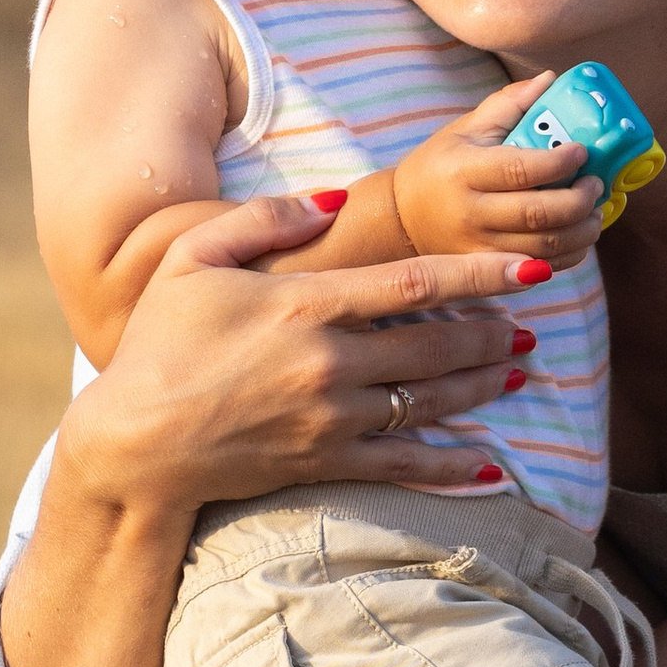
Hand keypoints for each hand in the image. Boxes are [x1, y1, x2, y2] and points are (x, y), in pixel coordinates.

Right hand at [59, 193, 542, 519]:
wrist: (136, 441)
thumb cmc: (161, 343)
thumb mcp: (195, 260)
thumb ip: (264, 221)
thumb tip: (333, 200)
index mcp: (305, 304)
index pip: (416, 283)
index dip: (482, 276)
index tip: (530, 270)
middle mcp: (330, 361)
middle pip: (437, 345)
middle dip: (492, 335)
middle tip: (529, 326)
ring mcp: (333, 417)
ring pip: (430, 400)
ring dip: (482, 387)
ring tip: (518, 372)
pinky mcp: (328, 462)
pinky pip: (404, 464)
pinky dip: (452, 466)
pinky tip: (491, 466)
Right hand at [393, 71, 607, 270]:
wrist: (403, 218)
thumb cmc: (440, 167)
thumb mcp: (465, 129)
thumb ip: (509, 105)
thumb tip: (551, 80)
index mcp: (463, 171)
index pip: (520, 169)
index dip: (559, 162)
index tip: (583, 152)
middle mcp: (470, 213)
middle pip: (539, 214)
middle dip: (580, 201)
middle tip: (595, 185)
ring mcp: (479, 249)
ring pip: (546, 248)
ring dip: (583, 231)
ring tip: (595, 211)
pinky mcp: (488, 274)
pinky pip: (541, 269)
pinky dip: (570, 255)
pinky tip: (578, 235)